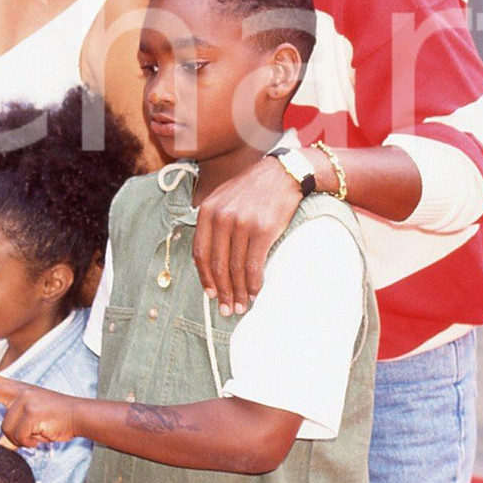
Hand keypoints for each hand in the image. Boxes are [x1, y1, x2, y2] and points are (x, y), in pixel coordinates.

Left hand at [0, 367, 80, 445]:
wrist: (79, 415)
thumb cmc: (56, 420)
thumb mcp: (32, 422)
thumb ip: (13, 431)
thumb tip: (1, 447)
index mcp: (19, 390)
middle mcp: (19, 392)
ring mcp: (25, 400)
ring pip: (8, 431)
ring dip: (23, 438)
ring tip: (40, 431)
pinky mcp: (30, 412)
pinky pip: (19, 438)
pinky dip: (31, 442)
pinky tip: (43, 433)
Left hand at [192, 157, 301, 316]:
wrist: (282, 173)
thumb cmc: (253, 188)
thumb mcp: (224, 197)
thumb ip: (213, 222)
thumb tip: (208, 259)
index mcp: (207, 210)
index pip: (200, 253)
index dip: (205, 278)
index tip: (210, 294)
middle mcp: (222, 217)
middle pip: (218, 265)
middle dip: (222, 292)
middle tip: (227, 309)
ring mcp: (242, 224)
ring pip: (235, 269)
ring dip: (238, 292)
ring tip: (242, 306)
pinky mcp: (262, 230)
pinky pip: (253, 266)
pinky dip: (253, 284)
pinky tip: (255, 293)